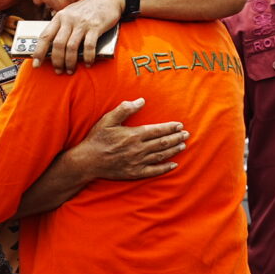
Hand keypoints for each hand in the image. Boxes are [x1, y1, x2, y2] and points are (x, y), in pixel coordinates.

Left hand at [32, 0, 124, 73]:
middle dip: (56, 60)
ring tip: (70, 70)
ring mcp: (82, 23)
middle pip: (57, 44)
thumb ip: (62, 27)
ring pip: (71, 47)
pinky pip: (89, 46)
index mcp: (60, 16)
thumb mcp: (71, 13)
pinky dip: (88, 57)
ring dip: (70, 62)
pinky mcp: (96, 27)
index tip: (36, 64)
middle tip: (58, 71)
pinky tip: (88, 64)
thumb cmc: (89, 9)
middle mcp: (69, 19)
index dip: (39, 52)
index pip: (45, 36)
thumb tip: (54, 48)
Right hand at [73, 98, 187, 180]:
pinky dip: (165, 168)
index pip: (157, 130)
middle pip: (162, 143)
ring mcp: (137, 162)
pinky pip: (153, 171)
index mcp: (134, 135)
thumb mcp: (108, 120)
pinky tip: (173, 165)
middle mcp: (138, 149)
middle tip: (186, 135)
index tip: (180, 125)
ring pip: (160, 155)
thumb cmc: (97, 138)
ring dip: (173, 150)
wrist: (88, 161)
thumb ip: (125, 109)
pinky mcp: (134, 172)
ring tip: (183, 146)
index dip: (170, 127)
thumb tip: (141, 101)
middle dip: (176, 138)